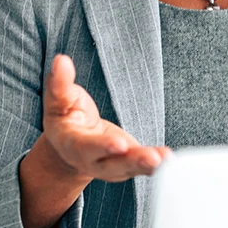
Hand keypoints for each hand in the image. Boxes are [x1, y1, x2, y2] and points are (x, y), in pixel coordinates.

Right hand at [42, 54, 171, 181]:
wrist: (70, 142)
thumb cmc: (65, 116)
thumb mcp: (59, 99)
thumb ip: (59, 83)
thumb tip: (61, 61)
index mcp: (72, 144)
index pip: (86, 147)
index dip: (102, 146)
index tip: (119, 144)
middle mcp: (92, 160)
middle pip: (112, 164)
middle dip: (132, 162)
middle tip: (151, 158)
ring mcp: (111, 165)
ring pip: (130, 167)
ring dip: (148, 164)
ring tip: (165, 159)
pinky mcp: (128, 162)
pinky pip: (142, 165)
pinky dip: (157, 163)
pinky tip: (168, 158)